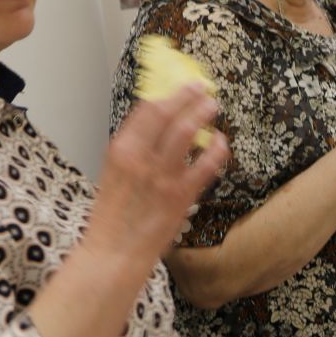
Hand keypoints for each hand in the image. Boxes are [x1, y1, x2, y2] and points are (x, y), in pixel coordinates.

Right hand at [87, 87, 227, 269]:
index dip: (168, 94)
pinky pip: (206, 165)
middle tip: (200, 87)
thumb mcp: (116, 173)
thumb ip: (137, 150)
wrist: (114, 252)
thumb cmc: (115, 215)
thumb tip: (161, 126)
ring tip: (212, 105)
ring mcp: (162, 176)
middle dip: (186, 96)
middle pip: (167, 114)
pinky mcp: (181, 195)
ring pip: (186, 133)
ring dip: (202, 114)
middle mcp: (140, 158)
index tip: (180, 84)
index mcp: (121, 150)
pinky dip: (216, 149)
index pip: (146, 110)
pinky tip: (221, 142)